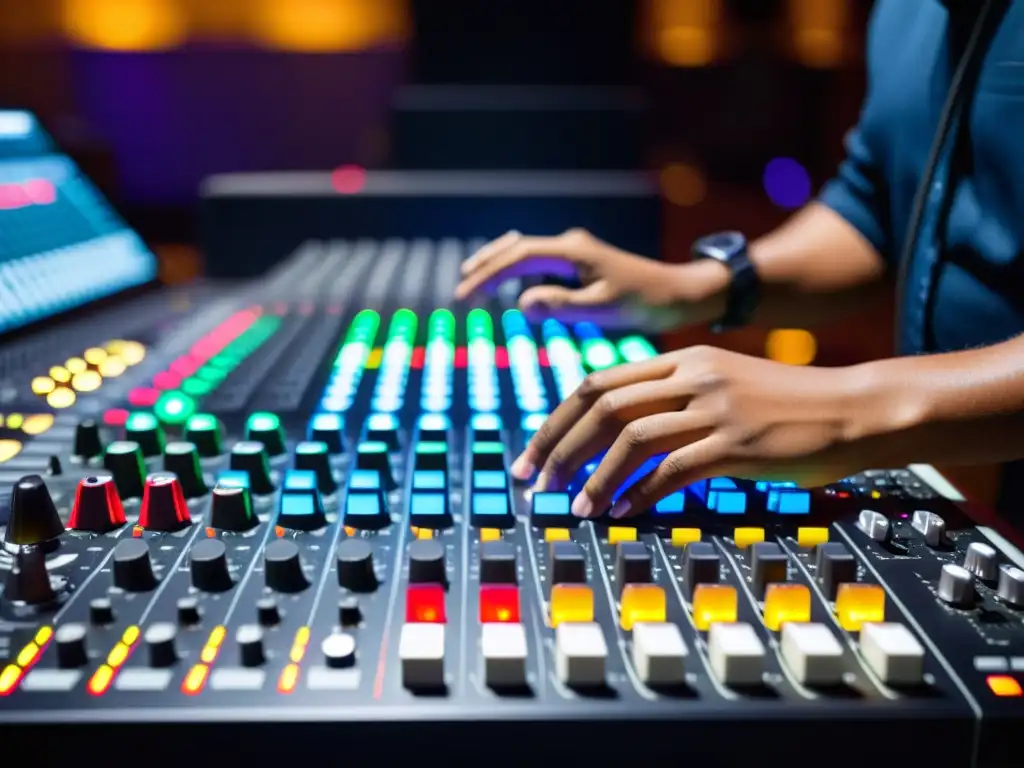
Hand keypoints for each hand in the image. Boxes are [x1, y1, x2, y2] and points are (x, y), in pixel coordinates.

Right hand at [454, 228, 727, 328]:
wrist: (679, 293)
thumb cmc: (645, 302)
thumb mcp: (603, 308)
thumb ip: (562, 306)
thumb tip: (521, 302)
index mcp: (573, 251)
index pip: (518, 258)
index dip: (487, 276)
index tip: (465, 296)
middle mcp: (571, 244)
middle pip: (516, 247)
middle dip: (485, 266)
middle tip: (460, 289)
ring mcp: (575, 251)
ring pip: (526, 250)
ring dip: (498, 263)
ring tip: (474, 280)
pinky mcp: (581, 262)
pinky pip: (539, 259)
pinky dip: (516, 268)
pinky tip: (509, 282)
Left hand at [510, 346, 879, 518]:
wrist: (853, 409)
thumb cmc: (788, 404)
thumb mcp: (724, 383)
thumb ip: (675, 396)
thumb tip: (621, 429)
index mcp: (683, 359)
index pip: (599, 381)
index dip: (558, 418)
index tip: (536, 449)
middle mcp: (693, 376)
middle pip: (603, 405)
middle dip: (559, 445)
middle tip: (535, 480)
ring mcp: (715, 409)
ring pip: (632, 437)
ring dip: (593, 475)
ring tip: (573, 506)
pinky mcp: (738, 444)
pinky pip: (673, 470)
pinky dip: (639, 493)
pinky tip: (622, 513)